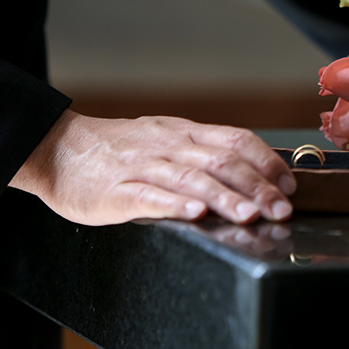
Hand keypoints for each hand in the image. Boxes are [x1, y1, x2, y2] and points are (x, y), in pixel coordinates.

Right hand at [9, 109, 295, 225]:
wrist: (59, 148)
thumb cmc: (122, 148)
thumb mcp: (167, 139)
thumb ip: (205, 152)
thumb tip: (256, 171)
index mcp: (185, 133)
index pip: (235, 140)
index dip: (266, 161)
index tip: (289, 184)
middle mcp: (169, 146)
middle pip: (220, 162)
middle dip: (256, 186)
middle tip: (280, 209)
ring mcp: (142, 167)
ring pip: (190, 179)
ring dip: (224, 197)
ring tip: (249, 215)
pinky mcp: (116, 191)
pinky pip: (149, 196)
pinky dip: (175, 204)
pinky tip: (196, 214)